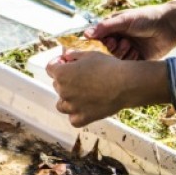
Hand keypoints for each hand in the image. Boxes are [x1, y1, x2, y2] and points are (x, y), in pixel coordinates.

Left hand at [45, 50, 169, 126]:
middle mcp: (63, 91)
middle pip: (57, 85)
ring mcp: (72, 106)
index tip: (66, 62)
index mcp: (62, 74)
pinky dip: (76, 115)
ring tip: (80, 94)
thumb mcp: (90, 55)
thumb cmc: (108, 67)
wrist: (125, 84)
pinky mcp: (83, 118)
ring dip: (67, 99)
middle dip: (65, 80)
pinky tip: (84, 108)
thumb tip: (67, 55)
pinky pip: (73, 119)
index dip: (58, 64)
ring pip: (61, 105)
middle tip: (81, 76)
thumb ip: (74, 55)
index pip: (50, 68)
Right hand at [87, 0, 175, 59]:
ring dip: (121, 54)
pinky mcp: (137, 60)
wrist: (170, 26)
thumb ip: (105, 26)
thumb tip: (85, 34)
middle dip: (111, 49)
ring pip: (116, 60)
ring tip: (129, 45)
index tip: (104, 42)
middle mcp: (118, 41)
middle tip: (119, 42)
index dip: (98, 43)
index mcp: (113, 30)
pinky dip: (130, 61)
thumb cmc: (146, 18)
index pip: (98, 39)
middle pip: (106, 52)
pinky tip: (136, 53)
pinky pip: (127, 66)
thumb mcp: (124, 19)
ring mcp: (127, 51)